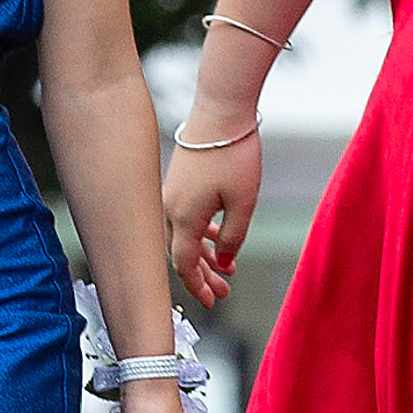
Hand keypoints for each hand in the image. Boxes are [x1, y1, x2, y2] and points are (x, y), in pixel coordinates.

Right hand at [165, 131, 260, 309]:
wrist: (221, 110)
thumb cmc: (233, 154)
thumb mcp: (243, 202)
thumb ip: (233, 237)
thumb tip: (224, 260)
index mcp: (182, 217)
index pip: (184, 265)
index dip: (198, 286)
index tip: (213, 302)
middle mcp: (169, 208)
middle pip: (182, 253)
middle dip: (203, 275)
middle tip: (224, 292)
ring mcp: (171, 193)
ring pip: (183, 235)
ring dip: (204, 253)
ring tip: (227, 268)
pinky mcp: (177, 181)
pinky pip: (185, 217)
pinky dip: (200, 231)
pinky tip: (217, 236)